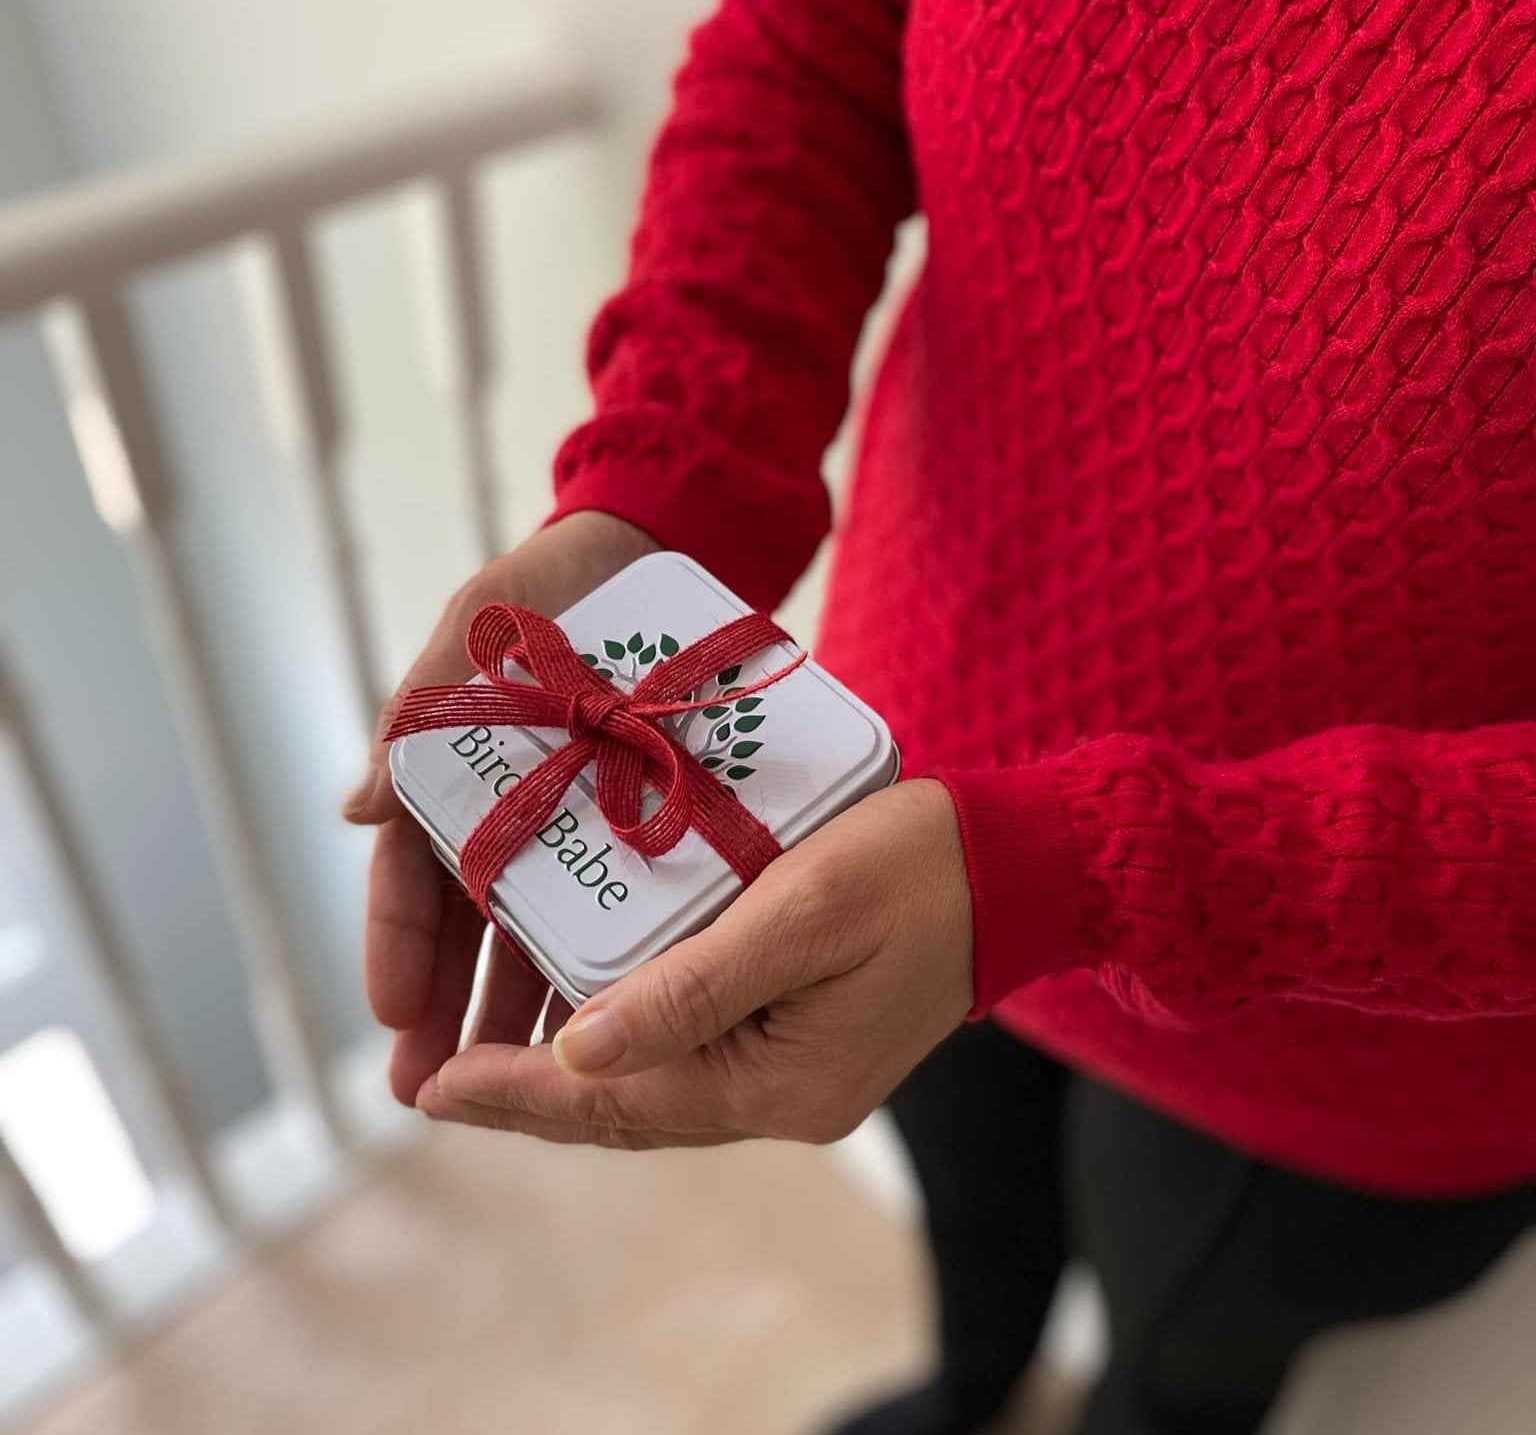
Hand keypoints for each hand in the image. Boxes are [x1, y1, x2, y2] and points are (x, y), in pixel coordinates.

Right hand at [344, 510, 658, 1103]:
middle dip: (451, 1011)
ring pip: (547, 933)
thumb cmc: (549, 583)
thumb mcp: (475, 626)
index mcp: (457, 778)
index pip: (411, 878)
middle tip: (434, 1091)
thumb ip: (422, 704)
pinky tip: (624, 1016)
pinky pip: (629, 899)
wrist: (654, 549)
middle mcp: (515, 813)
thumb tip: (354, 809)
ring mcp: (582, 824)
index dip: (398, 948)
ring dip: (528, 1008)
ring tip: (526, 1088)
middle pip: (473, 931)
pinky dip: (617, 956)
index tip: (393, 1017)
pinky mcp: (648, 820)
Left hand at [416, 778, 974, 1147]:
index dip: (517, 1097)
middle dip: (529, 1097)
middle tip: (433, 1081)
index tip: (430, 1089)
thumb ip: (691, 988)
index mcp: (777, 1079)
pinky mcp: (806, 1036)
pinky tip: (590, 1011)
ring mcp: (797, 1072)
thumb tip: (580, 1053)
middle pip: (628, 1110)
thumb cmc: (912, 870)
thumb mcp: (798, 912)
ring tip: (486, 1054)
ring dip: (575, 1075)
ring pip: (657, 1086)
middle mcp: (782, 1096)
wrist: (1018, 868)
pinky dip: (632, 1041)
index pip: (617, 1104)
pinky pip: (695, 1055)